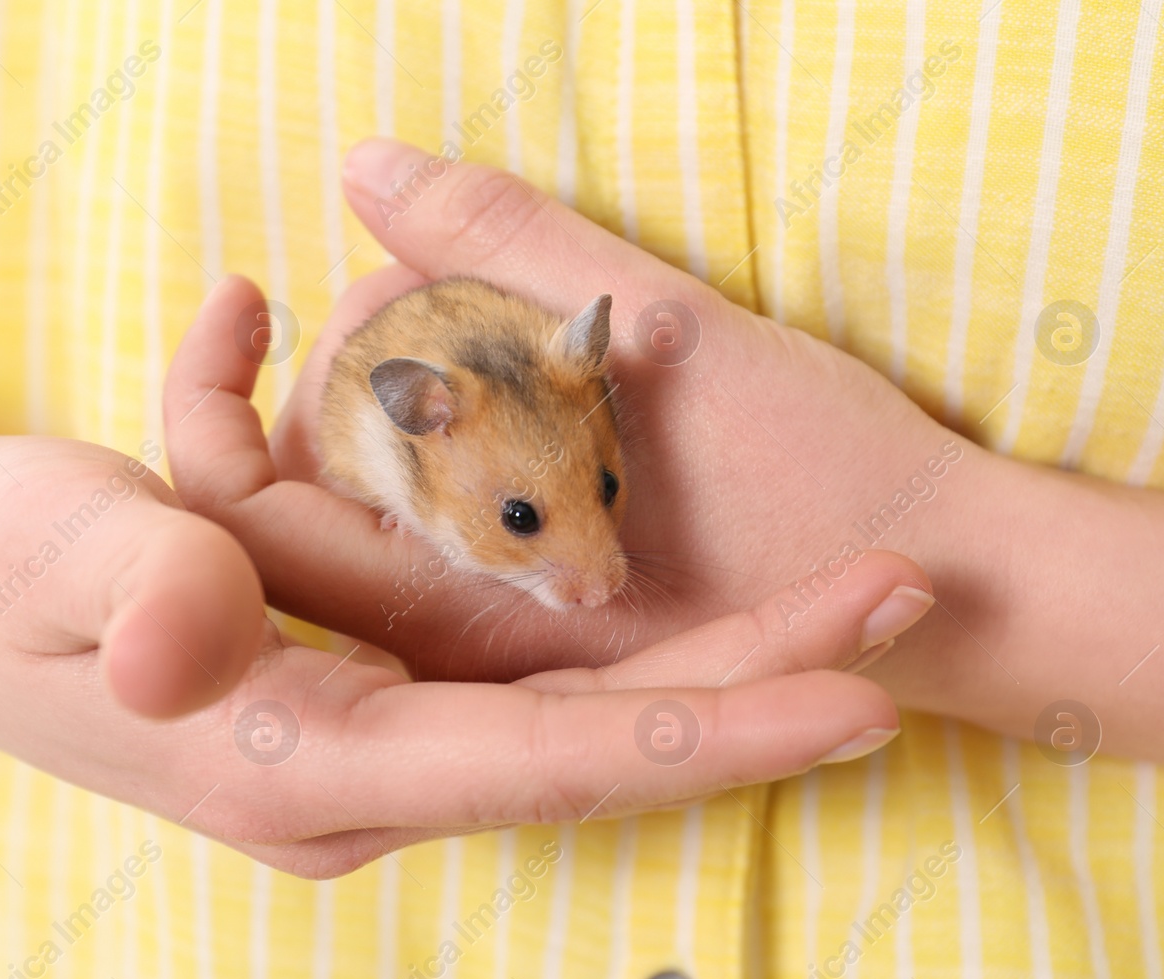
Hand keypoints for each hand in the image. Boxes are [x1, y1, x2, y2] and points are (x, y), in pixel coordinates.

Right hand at [0, 427, 917, 877]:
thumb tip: (184, 644)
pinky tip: (639, 524)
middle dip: (753, 686)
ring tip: (844, 583)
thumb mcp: (40, 549)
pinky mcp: (359, 698)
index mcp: (293, 767)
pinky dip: (582, 602)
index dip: (701, 729)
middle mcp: (351, 782)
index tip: (854, 695)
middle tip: (904, 611)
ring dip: (705, 640)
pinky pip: (500, 660)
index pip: (540, 761)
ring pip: (571, 706)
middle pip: (595, 745)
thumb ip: (129, 587)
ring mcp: (362, 744)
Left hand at [165, 138, 968, 686]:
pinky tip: (521, 363)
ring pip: (364, 502)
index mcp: (452, 598)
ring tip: (496, 317)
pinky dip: (445, 421)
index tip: (249, 290)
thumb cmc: (834, 481)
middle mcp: (452, 632)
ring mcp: (492, 626)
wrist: (954, 595)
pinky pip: (426, 510)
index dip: (209, 393)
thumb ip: (512, 252)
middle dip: (322, 376)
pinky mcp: (534, 607)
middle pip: (291, 501)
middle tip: (417, 285)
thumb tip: (364, 161)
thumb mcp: (681, 342)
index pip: (247, 510)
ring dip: (393, 386)